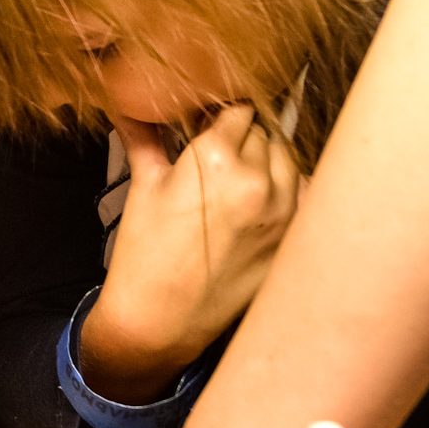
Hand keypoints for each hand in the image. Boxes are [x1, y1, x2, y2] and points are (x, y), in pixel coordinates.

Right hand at [83, 108, 299, 402]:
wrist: (159, 322)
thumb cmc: (145, 255)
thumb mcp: (144, 188)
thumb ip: (144, 138)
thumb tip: (127, 105)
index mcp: (213, 159)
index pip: (238, 110)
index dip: (223, 114)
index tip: (215, 121)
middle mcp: (254, 180)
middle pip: (264, 133)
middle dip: (245, 138)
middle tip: (223, 154)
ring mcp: (280, 212)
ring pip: (288, 160)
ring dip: (270, 161)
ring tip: (243, 178)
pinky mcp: (290, 239)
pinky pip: (300, 196)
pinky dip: (285, 193)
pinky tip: (261, 204)